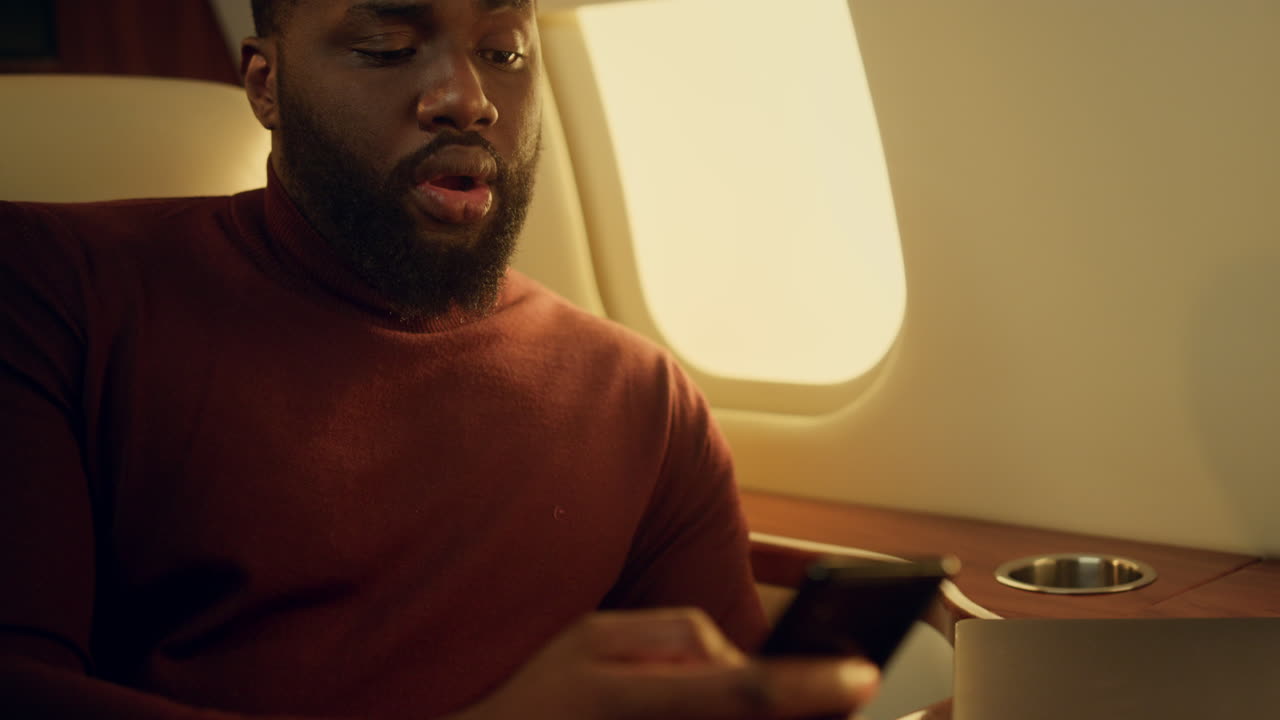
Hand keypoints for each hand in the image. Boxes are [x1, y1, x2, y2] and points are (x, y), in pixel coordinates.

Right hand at [454, 608, 878, 719]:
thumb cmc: (536, 693)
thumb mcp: (591, 638)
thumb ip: (669, 635)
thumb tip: (734, 658)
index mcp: (636, 698)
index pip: (741, 693)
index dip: (807, 687)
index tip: (861, 677)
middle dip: (812, 715)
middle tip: (853, 693)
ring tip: (814, 699)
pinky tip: (760, 715)